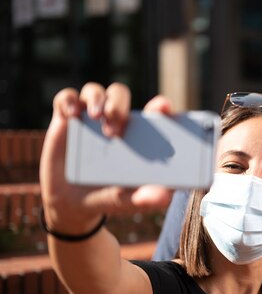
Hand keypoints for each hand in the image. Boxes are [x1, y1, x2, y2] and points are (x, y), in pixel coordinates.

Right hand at [40, 83, 172, 234]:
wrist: (72, 203)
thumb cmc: (109, 195)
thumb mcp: (127, 201)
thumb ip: (144, 198)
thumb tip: (165, 198)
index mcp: (137, 133)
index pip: (151, 111)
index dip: (159, 105)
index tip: (163, 106)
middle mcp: (114, 119)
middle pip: (120, 94)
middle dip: (119, 105)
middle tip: (114, 130)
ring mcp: (89, 118)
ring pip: (94, 91)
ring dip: (96, 99)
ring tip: (96, 117)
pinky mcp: (65, 119)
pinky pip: (65, 98)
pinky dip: (68, 101)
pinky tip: (71, 115)